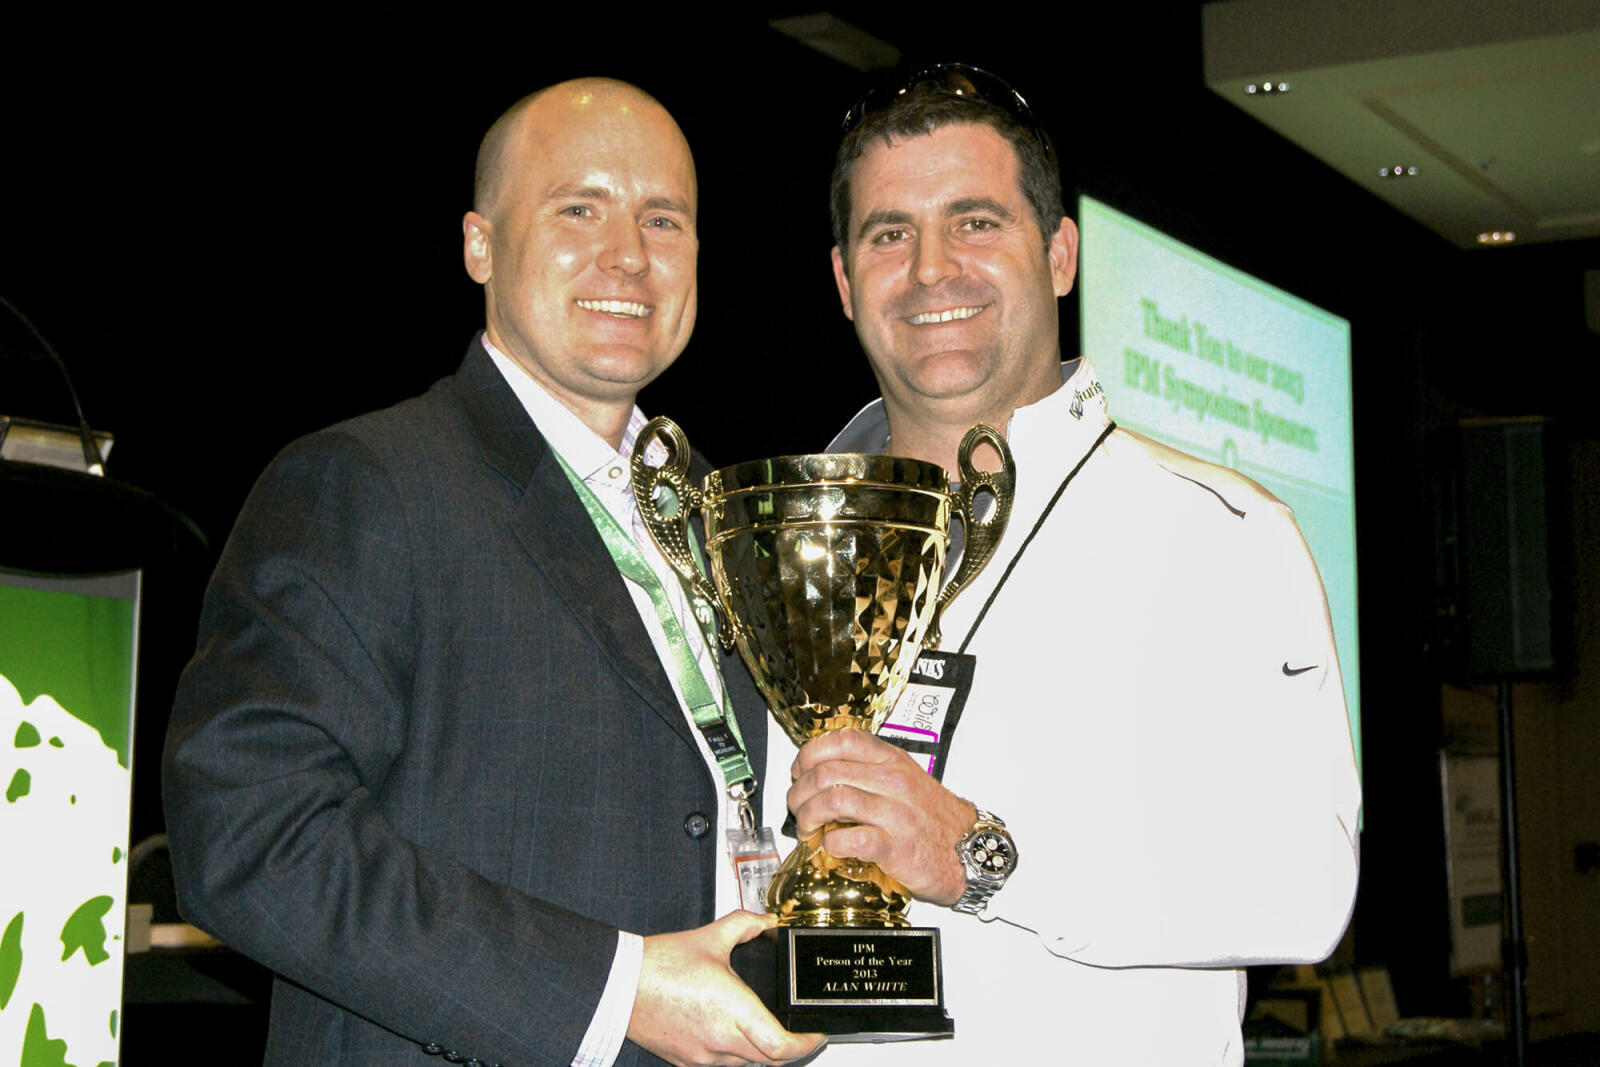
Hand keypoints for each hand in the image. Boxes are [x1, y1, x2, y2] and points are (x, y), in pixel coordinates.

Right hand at [628, 911, 824, 1066]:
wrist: (617, 985)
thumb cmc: (658, 965)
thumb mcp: (710, 937)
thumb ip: (744, 925)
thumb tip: (766, 921)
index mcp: (733, 1010)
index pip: (782, 1046)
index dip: (806, 1044)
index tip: (815, 1033)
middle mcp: (721, 1039)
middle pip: (771, 1061)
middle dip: (790, 1049)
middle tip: (799, 1033)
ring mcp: (703, 1056)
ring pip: (747, 1065)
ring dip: (762, 1053)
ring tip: (768, 1031)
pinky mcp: (686, 1061)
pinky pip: (722, 1066)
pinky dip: (736, 1055)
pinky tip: (733, 1034)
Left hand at [787, 730, 975, 906]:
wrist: (970, 850)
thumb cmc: (935, 819)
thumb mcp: (905, 779)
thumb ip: (869, 771)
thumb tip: (822, 775)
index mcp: (892, 761)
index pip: (842, 740)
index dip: (809, 754)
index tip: (799, 771)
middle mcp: (893, 782)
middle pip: (827, 773)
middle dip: (799, 792)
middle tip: (797, 808)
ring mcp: (895, 814)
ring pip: (833, 800)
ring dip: (808, 817)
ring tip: (808, 829)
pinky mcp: (896, 847)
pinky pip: (850, 838)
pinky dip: (831, 844)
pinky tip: (831, 847)